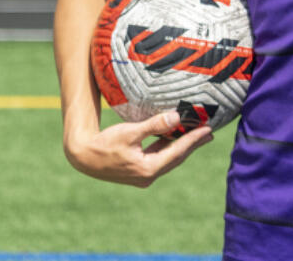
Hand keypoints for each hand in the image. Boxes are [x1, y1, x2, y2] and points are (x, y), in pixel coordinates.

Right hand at [64, 110, 213, 187]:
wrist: (83, 157)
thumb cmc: (104, 143)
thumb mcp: (129, 132)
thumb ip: (154, 125)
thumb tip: (176, 117)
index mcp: (148, 169)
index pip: (177, 151)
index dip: (193, 140)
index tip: (208, 130)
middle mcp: (148, 176)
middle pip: (176, 157)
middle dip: (192, 144)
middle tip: (209, 134)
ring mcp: (143, 175)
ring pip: (168, 158)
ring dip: (181, 146)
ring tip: (196, 135)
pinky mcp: (138, 171)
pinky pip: (159, 158)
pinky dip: (168, 148)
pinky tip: (173, 138)